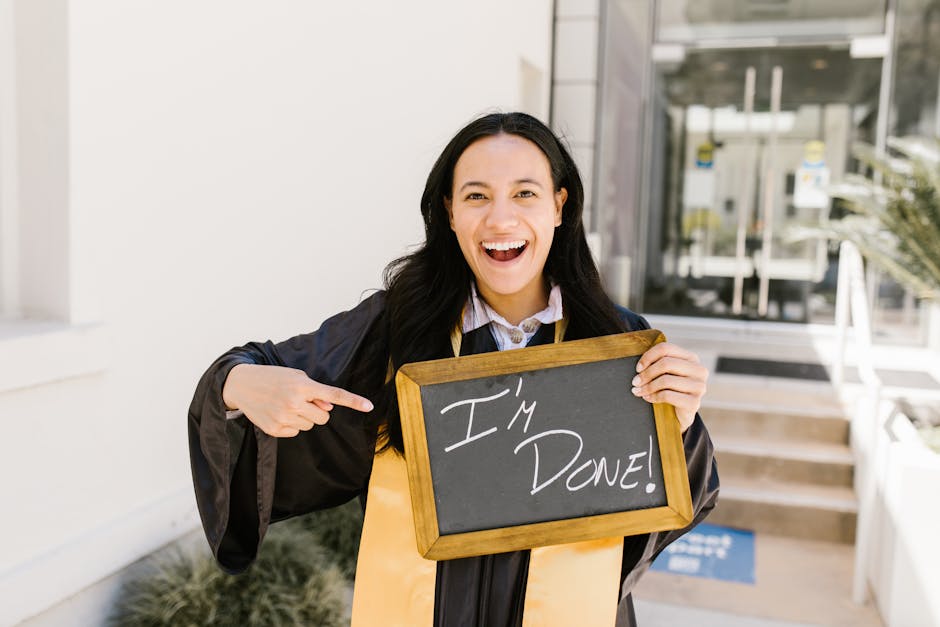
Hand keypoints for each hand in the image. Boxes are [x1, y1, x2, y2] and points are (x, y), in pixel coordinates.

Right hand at [222, 364, 372, 437]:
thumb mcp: (296, 377)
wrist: (242, 384)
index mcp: (302, 386)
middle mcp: (294, 402)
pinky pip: (296, 432)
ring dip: (303, 417)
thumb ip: (316, 393)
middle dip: (317, 411)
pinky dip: (291, 425)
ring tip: (286, 405)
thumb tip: (329, 409)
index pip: (333, 395)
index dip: (353, 401)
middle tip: (301, 401)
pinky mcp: (275, 429)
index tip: (369, 406)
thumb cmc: (273, 378)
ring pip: (310, 426)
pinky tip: (278, 413)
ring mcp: (284, 418)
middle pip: (323, 418)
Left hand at [631, 342, 706, 432]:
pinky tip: (648, 398)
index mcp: (691, 358)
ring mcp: (699, 386)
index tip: (638, 368)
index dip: (648, 357)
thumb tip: (640, 366)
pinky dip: (654, 396)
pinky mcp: (694, 402)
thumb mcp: (666, 374)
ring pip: (666, 380)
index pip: (666, 348)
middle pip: (666, 363)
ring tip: (638, 391)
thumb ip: (658, 364)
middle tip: (635, 382)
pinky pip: (668, 395)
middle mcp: (698, 370)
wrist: (679, 415)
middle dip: (647, 373)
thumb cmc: (671, 390)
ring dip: (648, 386)